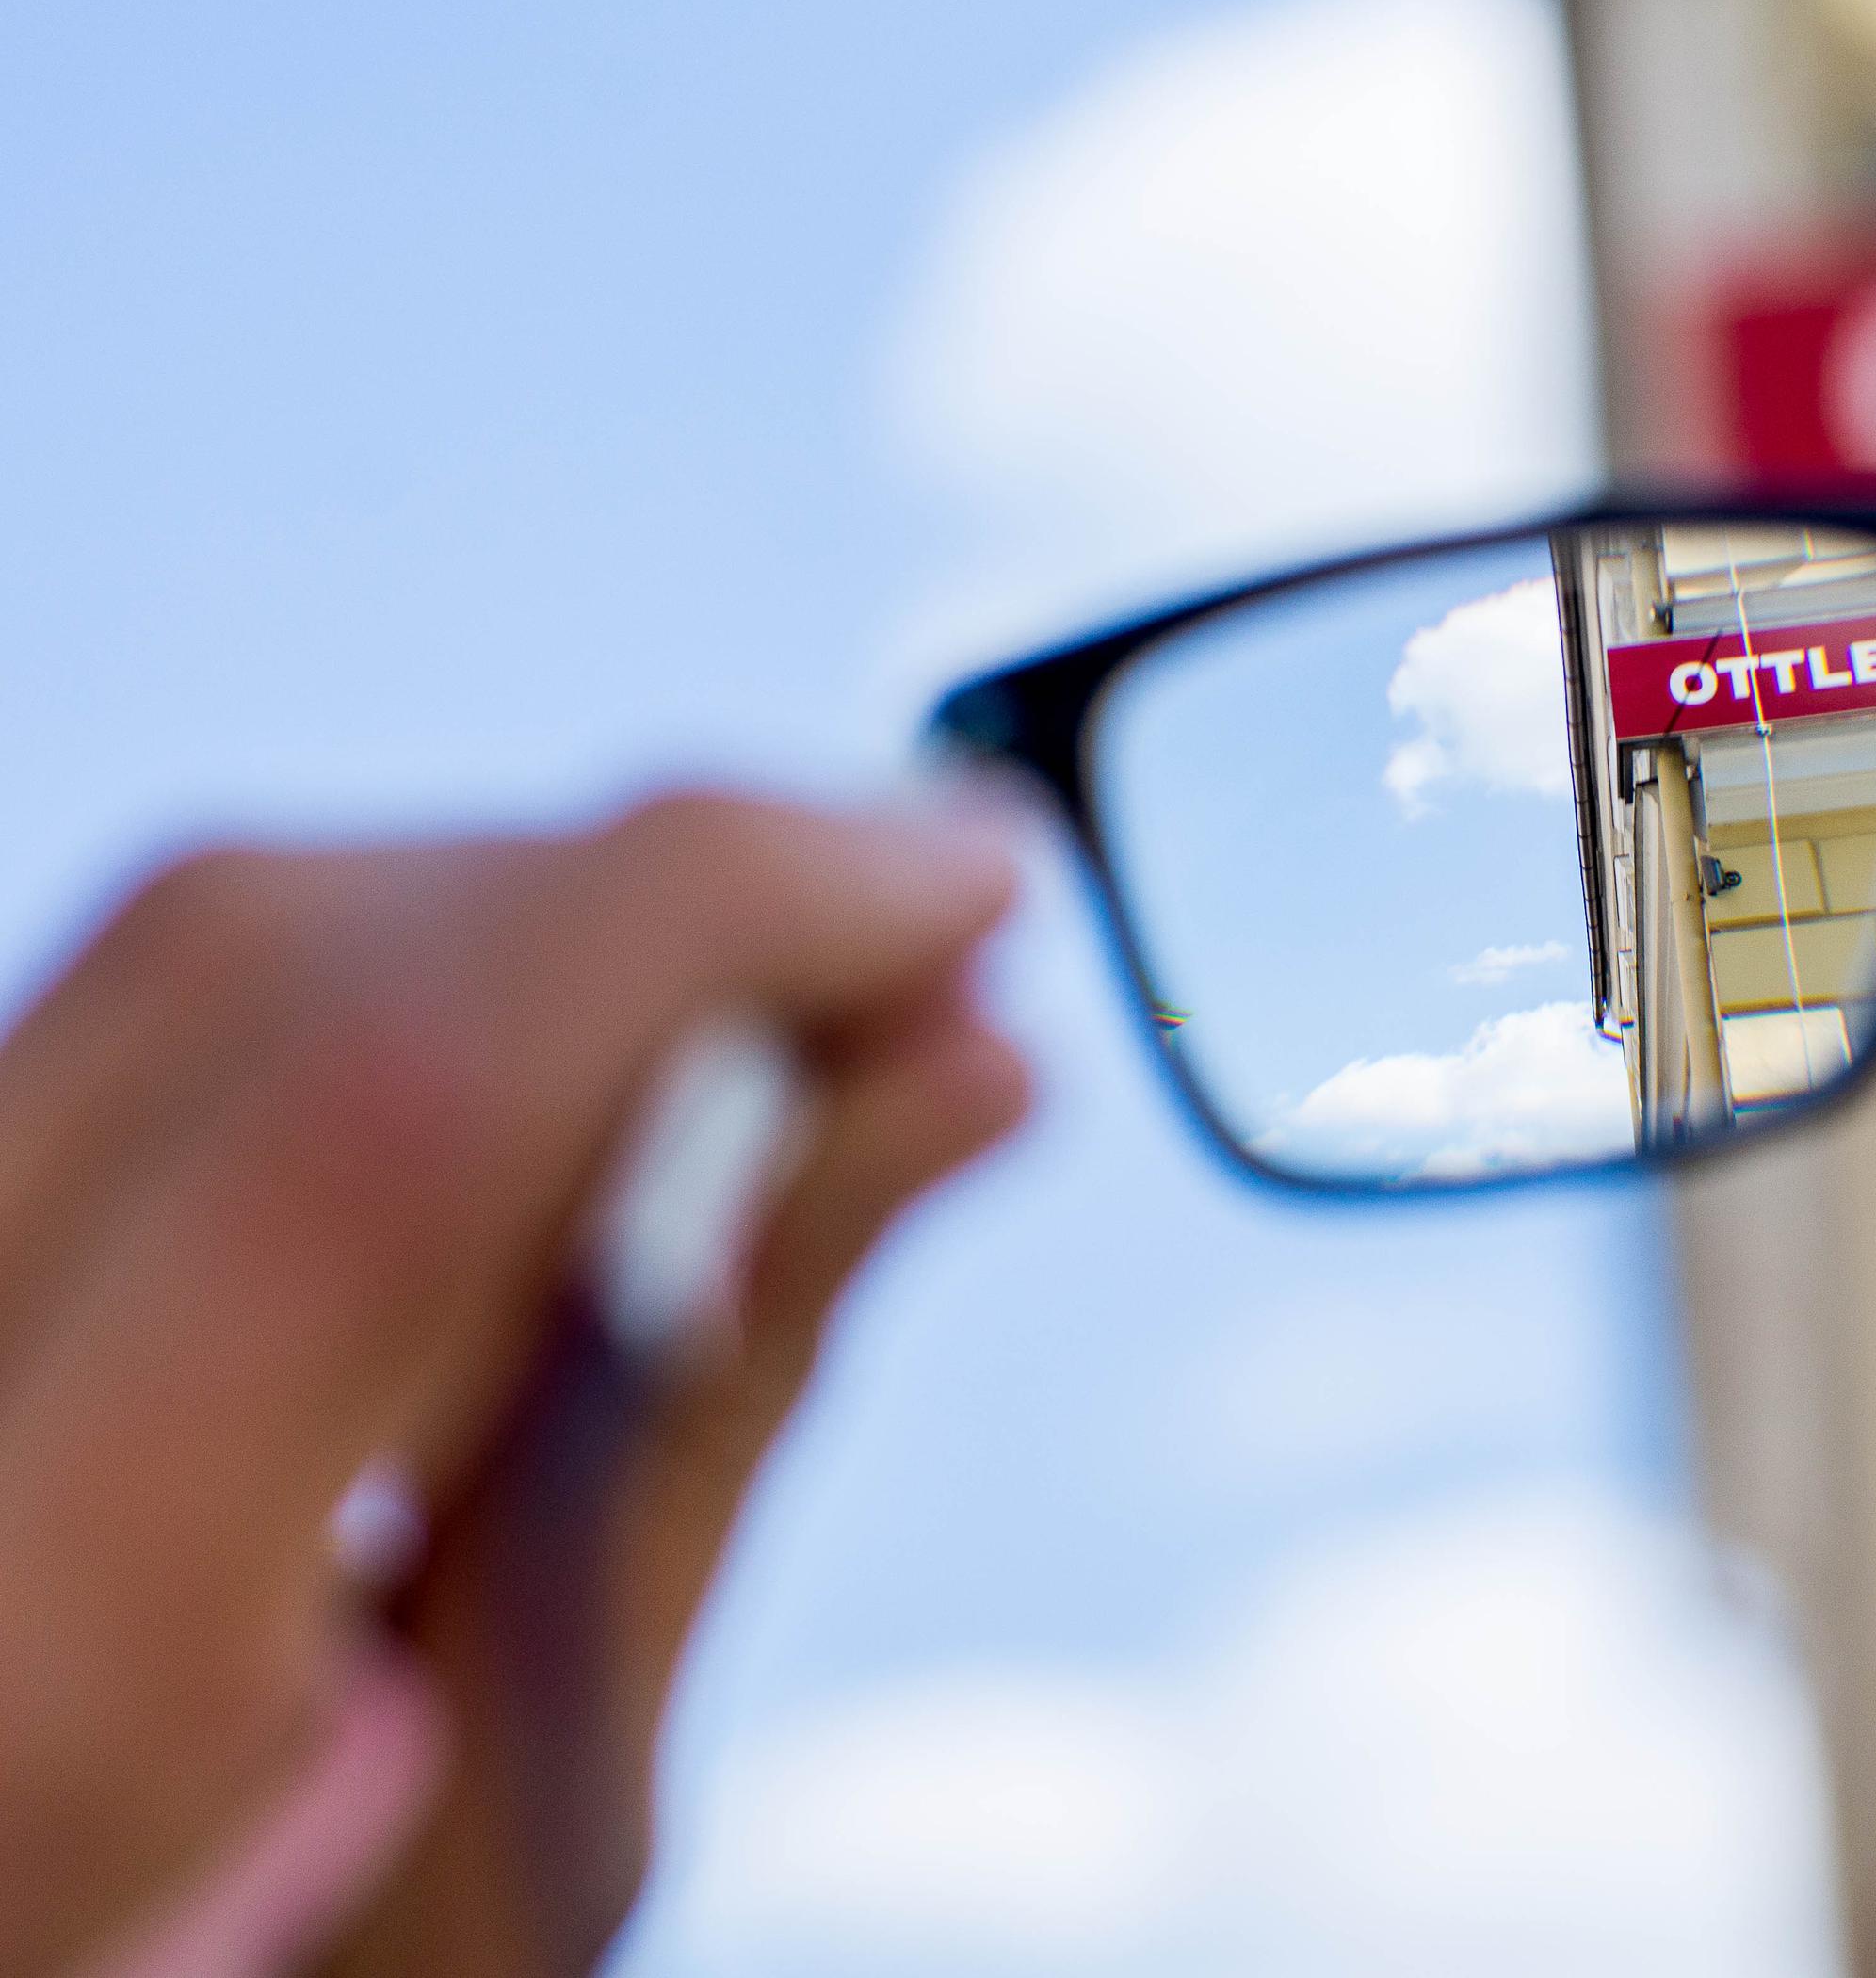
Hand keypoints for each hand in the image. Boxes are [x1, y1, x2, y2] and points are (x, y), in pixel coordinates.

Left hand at [0, 794, 1026, 1977]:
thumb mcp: (540, 1817)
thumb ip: (717, 1416)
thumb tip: (958, 1067)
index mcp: (48, 1655)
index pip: (387, 1119)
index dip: (711, 924)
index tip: (960, 884)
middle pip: (273, 966)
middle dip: (653, 896)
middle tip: (922, 931)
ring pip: (192, 950)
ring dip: (531, 928)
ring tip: (770, 1028)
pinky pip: (132, 1021)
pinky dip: (391, 995)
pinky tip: (553, 1090)